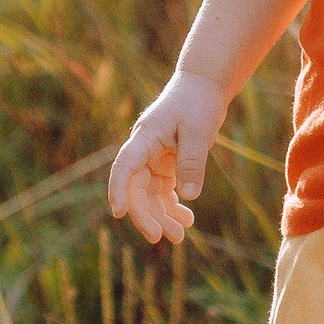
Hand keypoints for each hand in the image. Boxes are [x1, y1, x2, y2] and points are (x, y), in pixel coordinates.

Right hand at [107, 70, 227, 244]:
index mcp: (144, 138)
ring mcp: (154, 159)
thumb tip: (190, 196)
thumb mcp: (199, 130)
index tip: (118, 212)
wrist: (205, 86)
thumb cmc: (198, 102)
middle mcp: (144, 151)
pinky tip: (186, 220)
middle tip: (162, 237)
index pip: (125, 167)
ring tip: (179, 236)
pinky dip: (173, 206)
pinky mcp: (167, 164)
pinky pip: (164, 191)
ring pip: (150, 195)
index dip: (119, 190)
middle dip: (147, 215)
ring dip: (162, 216)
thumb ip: (192, 162)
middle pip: (137, 189)